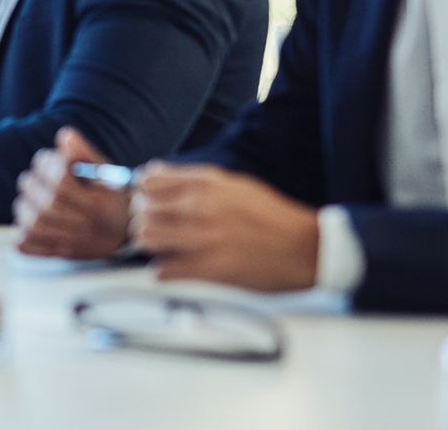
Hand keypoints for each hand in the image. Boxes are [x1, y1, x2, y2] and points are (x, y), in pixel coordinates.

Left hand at [15, 127, 132, 259]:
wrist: (127, 232)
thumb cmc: (113, 196)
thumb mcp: (107, 172)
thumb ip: (85, 153)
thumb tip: (65, 136)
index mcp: (98, 205)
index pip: (61, 184)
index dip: (49, 166)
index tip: (50, 159)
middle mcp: (84, 227)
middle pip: (45, 205)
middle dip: (34, 182)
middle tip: (37, 175)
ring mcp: (70, 243)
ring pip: (33, 224)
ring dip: (26, 204)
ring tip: (33, 195)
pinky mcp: (58, 254)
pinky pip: (28, 246)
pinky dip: (22, 232)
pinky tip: (31, 218)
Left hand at [134, 163, 319, 292]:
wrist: (306, 248)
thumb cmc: (271, 216)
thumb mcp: (233, 184)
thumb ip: (193, 180)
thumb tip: (153, 176)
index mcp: (206, 184)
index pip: (147, 181)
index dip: (143, 192)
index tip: (149, 201)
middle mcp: (200, 207)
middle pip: (142, 209)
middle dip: (142, 218)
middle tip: (155, 227)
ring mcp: (203, 239)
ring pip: (147, 237)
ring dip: (150, 244)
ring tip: (163, 248)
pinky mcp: (209, 269)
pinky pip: (164, 270)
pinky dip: (163, 270)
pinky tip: (173, 268)